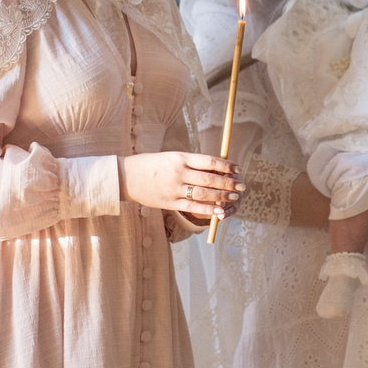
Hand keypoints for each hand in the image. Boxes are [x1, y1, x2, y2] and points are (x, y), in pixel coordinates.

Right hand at [121, 152, 237, 221]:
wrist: (126, 177)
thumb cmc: (149, 165)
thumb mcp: (170, 157)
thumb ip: (190, 162)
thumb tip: (214, 167)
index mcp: (180, 157)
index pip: (209, 161)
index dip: (226, 165)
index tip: (237, 168)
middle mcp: (178, 172)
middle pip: (210, 178)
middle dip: (228, 182)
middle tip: (241, 185)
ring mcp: (174, 188)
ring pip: (204, 193)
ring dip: (222, 196)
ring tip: (234, 197)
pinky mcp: (170, 202)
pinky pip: (193, 206)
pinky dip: (208, 209)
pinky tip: (220, 210)